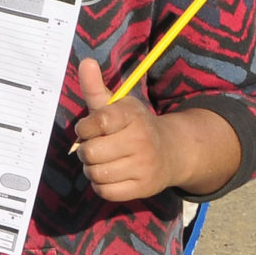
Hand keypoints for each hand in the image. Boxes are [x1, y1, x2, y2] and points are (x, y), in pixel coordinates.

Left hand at [70, 57, 172, 203]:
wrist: (171, 151)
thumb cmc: (133, 126)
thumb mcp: (116, 105)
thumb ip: (95, 87)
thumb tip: (86, 62)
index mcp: (131, 116)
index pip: (97, 122)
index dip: (84, 128)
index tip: (88, 129)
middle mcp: (140, 141)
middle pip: (91, 153)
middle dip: (85, 150)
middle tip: (93, 147)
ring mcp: (143, 166)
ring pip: (96, 174)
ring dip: (91, 169)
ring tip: (100, 161)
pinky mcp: (143, 188)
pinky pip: (106, 192)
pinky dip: (100, 185)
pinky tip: (108, 175)